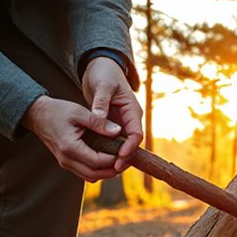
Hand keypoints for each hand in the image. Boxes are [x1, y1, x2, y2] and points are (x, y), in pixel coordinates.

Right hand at [22, 95, 119, 181]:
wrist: (38, 115)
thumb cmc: (58, 111)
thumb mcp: (79, 112)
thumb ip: (98, 122)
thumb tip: (118, 131)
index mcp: (70, 147)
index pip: (97, 161)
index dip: (114, 159)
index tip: (127, 152)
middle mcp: (66, 159)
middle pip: (95, 175)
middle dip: (113, 170)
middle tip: (128, 161)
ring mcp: (65, 163)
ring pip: (90, 177)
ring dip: (106, 173)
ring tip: (121, 162)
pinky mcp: (66, 163)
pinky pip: (85, 173)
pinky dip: (98, 170)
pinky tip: (108, 160)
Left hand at [82, 56, 142, 172]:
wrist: (100, 68)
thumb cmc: (103, 74)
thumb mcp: (102, 86)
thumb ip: (101, 104)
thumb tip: (100, 121)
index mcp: (132, 110)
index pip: (136, 134)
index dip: (129, 147)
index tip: (119, 157)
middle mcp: (130, 118)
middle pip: (132, 143)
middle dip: (124, 157)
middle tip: (113, 169)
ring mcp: (121, 122)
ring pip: (123, 144)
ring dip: (116, 156)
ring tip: (107, 168)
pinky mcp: (112, 124)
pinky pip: (113, 141)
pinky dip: (108, 150)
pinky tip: (99, 158)